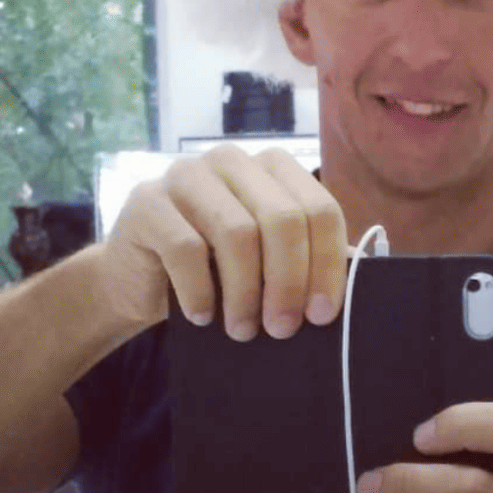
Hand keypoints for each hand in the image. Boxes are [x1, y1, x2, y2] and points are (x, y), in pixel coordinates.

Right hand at [99, 144, 349, 340]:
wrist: (137, 284)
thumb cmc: (214, 272)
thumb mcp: (266, 262)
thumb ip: (307, 255)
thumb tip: (355, 270)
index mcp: (271, 167)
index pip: (319, 208)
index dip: (326, 264)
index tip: (322, 314)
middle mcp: (231, 161)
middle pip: (282, 219)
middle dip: (288, 281)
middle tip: (282, 329)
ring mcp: (185, 175)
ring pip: (237, 233)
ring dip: (244, 293)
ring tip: (243, 331)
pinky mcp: (146, 202)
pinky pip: (186, 248)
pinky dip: (200, 291)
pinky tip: (203, 315)